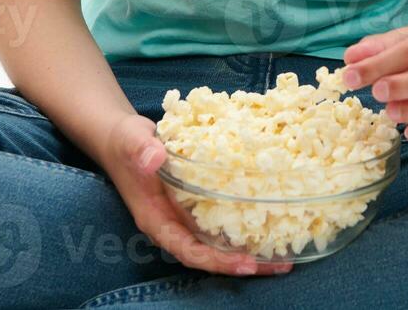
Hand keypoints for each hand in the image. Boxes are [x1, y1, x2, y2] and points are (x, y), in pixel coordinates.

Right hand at [96, 113, 291, 276]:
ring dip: (248, 251)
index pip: (188, 251)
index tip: (245, 263)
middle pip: (209, 255)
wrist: (123, 140)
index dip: (216, 261)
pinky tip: (270, 225)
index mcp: (157, 221)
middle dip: (242, 264)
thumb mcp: (131, 142)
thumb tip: (154, 159)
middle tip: (279, 266)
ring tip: (283, 257)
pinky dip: (244, 227)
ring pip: (218, 243)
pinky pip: (221, 222)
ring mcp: (186, 217)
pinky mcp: (197, 204)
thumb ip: (141, 150)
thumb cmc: (126, 143)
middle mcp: (174, 225)